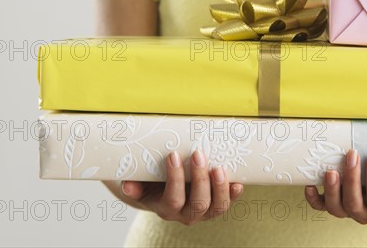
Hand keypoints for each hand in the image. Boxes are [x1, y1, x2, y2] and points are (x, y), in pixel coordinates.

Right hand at [107, 150, 243, 225]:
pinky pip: (228, 203)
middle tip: (198, 154)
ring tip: (219, 167)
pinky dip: (234, 194)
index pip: (173, 198)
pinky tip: (238, 182)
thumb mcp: (141, 184)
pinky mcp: (217, 204)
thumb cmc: (153, 183)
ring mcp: (204, 211)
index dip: (175, 178)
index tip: (174, 154)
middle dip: (199, 178)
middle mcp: (186, 214)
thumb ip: (135, 185)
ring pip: (217, 207)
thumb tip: (127, 184)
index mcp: (166, 208)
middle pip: (198, 203)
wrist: (165, 192)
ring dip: (220, 188)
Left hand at [305, 149, 366, 224]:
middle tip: (351, 155)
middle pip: (354, 204)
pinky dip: (314, 198)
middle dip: (352, 179)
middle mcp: (365, 214)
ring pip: (336, 208)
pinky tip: (309, 185)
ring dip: (331, 189)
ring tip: (331, 170)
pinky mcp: (336, 202)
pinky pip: (321, 206)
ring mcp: (349, 209)